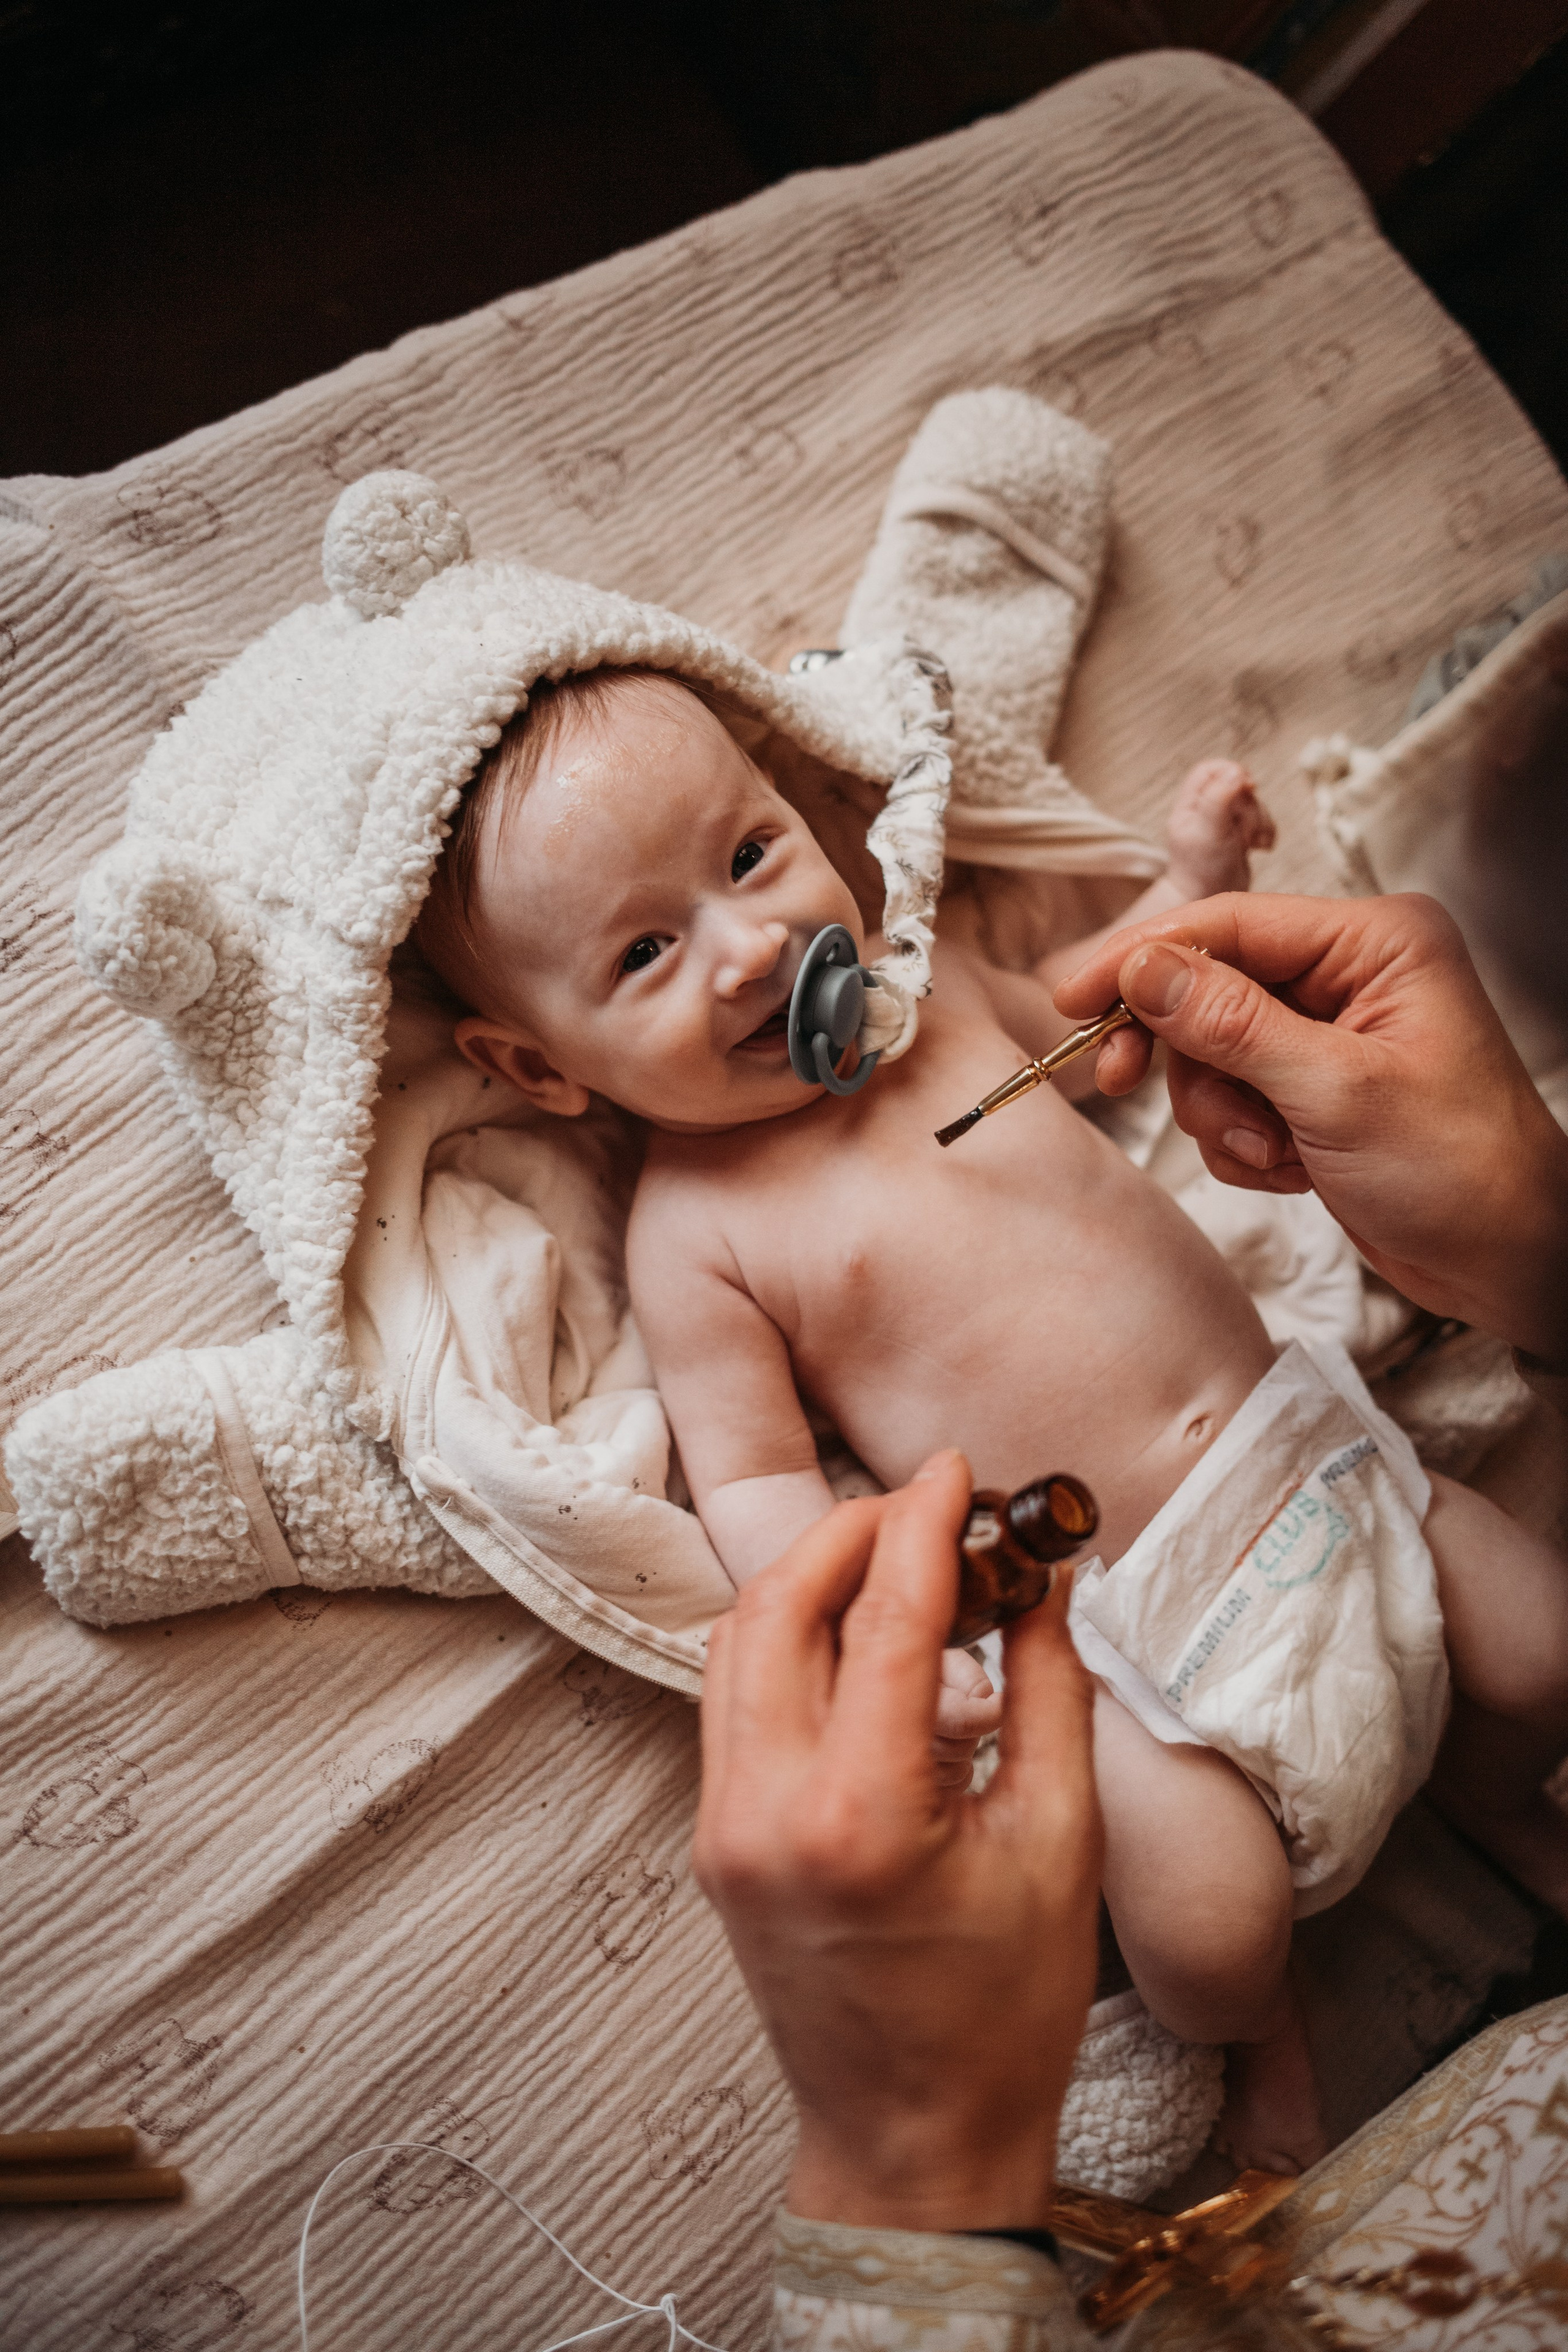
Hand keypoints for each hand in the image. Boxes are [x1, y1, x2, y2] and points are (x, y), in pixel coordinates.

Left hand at [695, 1450, 1100, 2232]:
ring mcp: (722, 1826)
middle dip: (850, 1532)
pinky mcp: (714, 1839)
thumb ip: (1048, 1694)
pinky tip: (848, 1633)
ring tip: (891, 1559)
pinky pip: (730, 1699)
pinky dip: (780, 1640)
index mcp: (859, 1814)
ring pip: (736, 1643)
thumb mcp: (1058, 1844)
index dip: (923, 1525)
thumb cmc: (1003, 2015)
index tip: (956, 1470)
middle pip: (777, 1604)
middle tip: (925, 1507)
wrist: (912, 2140)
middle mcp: (764, 1809)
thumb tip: (1046, 1580)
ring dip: (806, 1579)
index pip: (881, 1618)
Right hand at [1054, 891, 1567, 1359]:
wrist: (1510, 1261)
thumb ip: (1231, 1024)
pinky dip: (1243, 1142)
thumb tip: (1144, 967)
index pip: (1229, 924)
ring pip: (1210, 1052)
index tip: (1073, 996)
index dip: (1142, 957)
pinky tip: (1292, 1168)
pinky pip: (1231, 1099)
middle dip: (1187, 1056)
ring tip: (1276, 1151)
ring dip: (1223, 1113)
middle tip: (1121, 1081)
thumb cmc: (1463, 1170)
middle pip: (1208, 987)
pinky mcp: (1313, 1088)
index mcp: (1375, 942)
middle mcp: (1351, 975)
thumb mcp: (1336, 1092)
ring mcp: (1329, 1034)